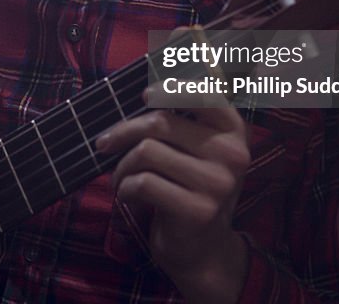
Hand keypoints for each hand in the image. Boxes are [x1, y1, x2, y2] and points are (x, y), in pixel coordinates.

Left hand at [95, 93, 249, 303]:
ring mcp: (218, 183)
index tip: (144, 95)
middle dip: (124, 131)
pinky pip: (143, 182)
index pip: (206, 95)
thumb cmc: (189, 189)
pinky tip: (127, 194)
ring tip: (121, 176)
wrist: (203, 250)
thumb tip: (143, 90)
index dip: (172, 88)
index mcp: (234, 132)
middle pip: (161, 122)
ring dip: (122, 165)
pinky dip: (125, 187)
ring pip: (147, 151)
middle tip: (105, 143)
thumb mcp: (198, 152)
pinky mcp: (198, 210)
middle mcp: (232, 154)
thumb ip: (182, 120)